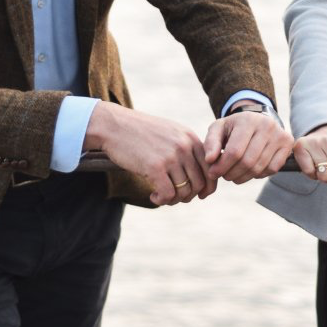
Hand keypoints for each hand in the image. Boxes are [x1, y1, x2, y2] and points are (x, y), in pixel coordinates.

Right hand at [83, 100, 211, 206]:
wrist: (115, 126)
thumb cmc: (141, 132)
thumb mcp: (170, 133)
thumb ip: (186, 149)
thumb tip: (199, 175)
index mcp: (191, 138)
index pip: (210, 169)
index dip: (208, 187)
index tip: (199, 195)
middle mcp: (184, 147)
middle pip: (199, 183)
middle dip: (189, 195)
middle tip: (175, 197)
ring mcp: (171, 157)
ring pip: (184, 191)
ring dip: (174, 200)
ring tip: (162, 196)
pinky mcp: (155, 167)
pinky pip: (168, 194)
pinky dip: (162, 200)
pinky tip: (153, 196)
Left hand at [204, 110, 293, 182]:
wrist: (257, 120)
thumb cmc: (234, 128)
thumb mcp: (218, 129)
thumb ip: (210, 143)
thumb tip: (210, 160)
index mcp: (248, 119)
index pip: (234, 151)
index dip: (222, 167)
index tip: (213, 173)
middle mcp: (267, 125)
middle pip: (247, 162)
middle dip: (231, 173)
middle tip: (224, 175)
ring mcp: (280, 134)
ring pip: (259, 168)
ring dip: (243, 177)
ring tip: (234, 174)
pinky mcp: (288, 144)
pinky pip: (272, 169)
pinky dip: (258, 175)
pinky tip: (250, 170)